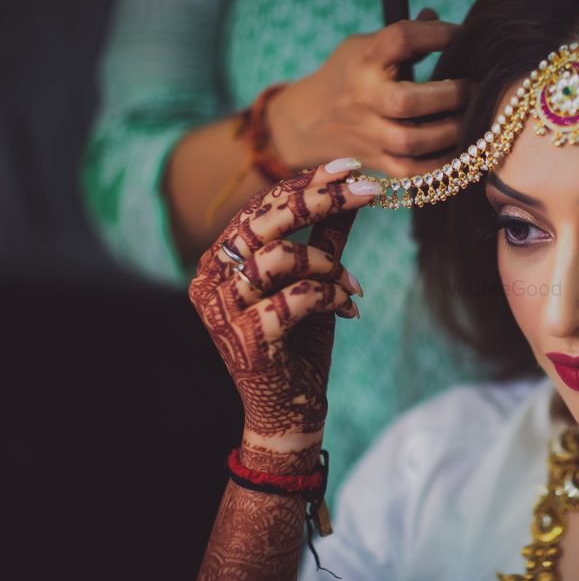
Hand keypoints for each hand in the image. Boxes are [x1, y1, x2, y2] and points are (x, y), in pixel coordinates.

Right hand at [188, 159, 380, 456]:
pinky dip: (331, 296)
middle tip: (367, 192)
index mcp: (220, 261)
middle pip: (264, 221)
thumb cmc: (298, 346)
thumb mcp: (314, 283)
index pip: (262, 207)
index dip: (306, 183)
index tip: (351, 167)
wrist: (288, 413)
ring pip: (279, 257)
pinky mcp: (248, 339)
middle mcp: (210, 280)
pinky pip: (296, 297)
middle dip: (320, 200)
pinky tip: (350, 310)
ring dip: (328, 264)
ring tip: (352, 285)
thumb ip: (326, 239)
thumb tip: (353, 191)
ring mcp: (224, 311)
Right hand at [268, 9, 472, 179]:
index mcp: (363, 60)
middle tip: (474, 88)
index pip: (401, 39)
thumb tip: (436, 15)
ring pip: (412, 140)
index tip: (462, 34)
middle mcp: (363, 99)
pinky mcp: (375, 162)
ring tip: (472, 119)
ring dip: (450, 131)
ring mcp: (367, 134)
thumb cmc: (347, 78)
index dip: (436, 33)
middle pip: (408, 100)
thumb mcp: (363, 48)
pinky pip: (411, 170)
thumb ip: (400, 38)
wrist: (305, 122)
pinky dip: (439, 163)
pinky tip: (459, 149)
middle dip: (450, 95)